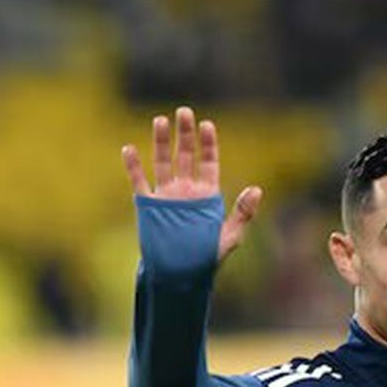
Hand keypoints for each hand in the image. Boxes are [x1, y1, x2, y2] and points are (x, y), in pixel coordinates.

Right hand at [122, 106, 262, 260]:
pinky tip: (129, 149)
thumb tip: (257, 189)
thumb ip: (243, 213)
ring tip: (160, 120)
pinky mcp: (148, 205)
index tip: (207, 126)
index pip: (208, 162)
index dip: (208, 144)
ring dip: (160, 142)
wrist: (181, 274)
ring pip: (162, 162)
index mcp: (207, 194)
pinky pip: (139, 181)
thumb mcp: (231, 236)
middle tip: (184, 112)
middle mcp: (186, 189)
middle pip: (185, 155)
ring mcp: (166, 195)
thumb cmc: (208, 257)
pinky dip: (133, 166)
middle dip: (185, 134)